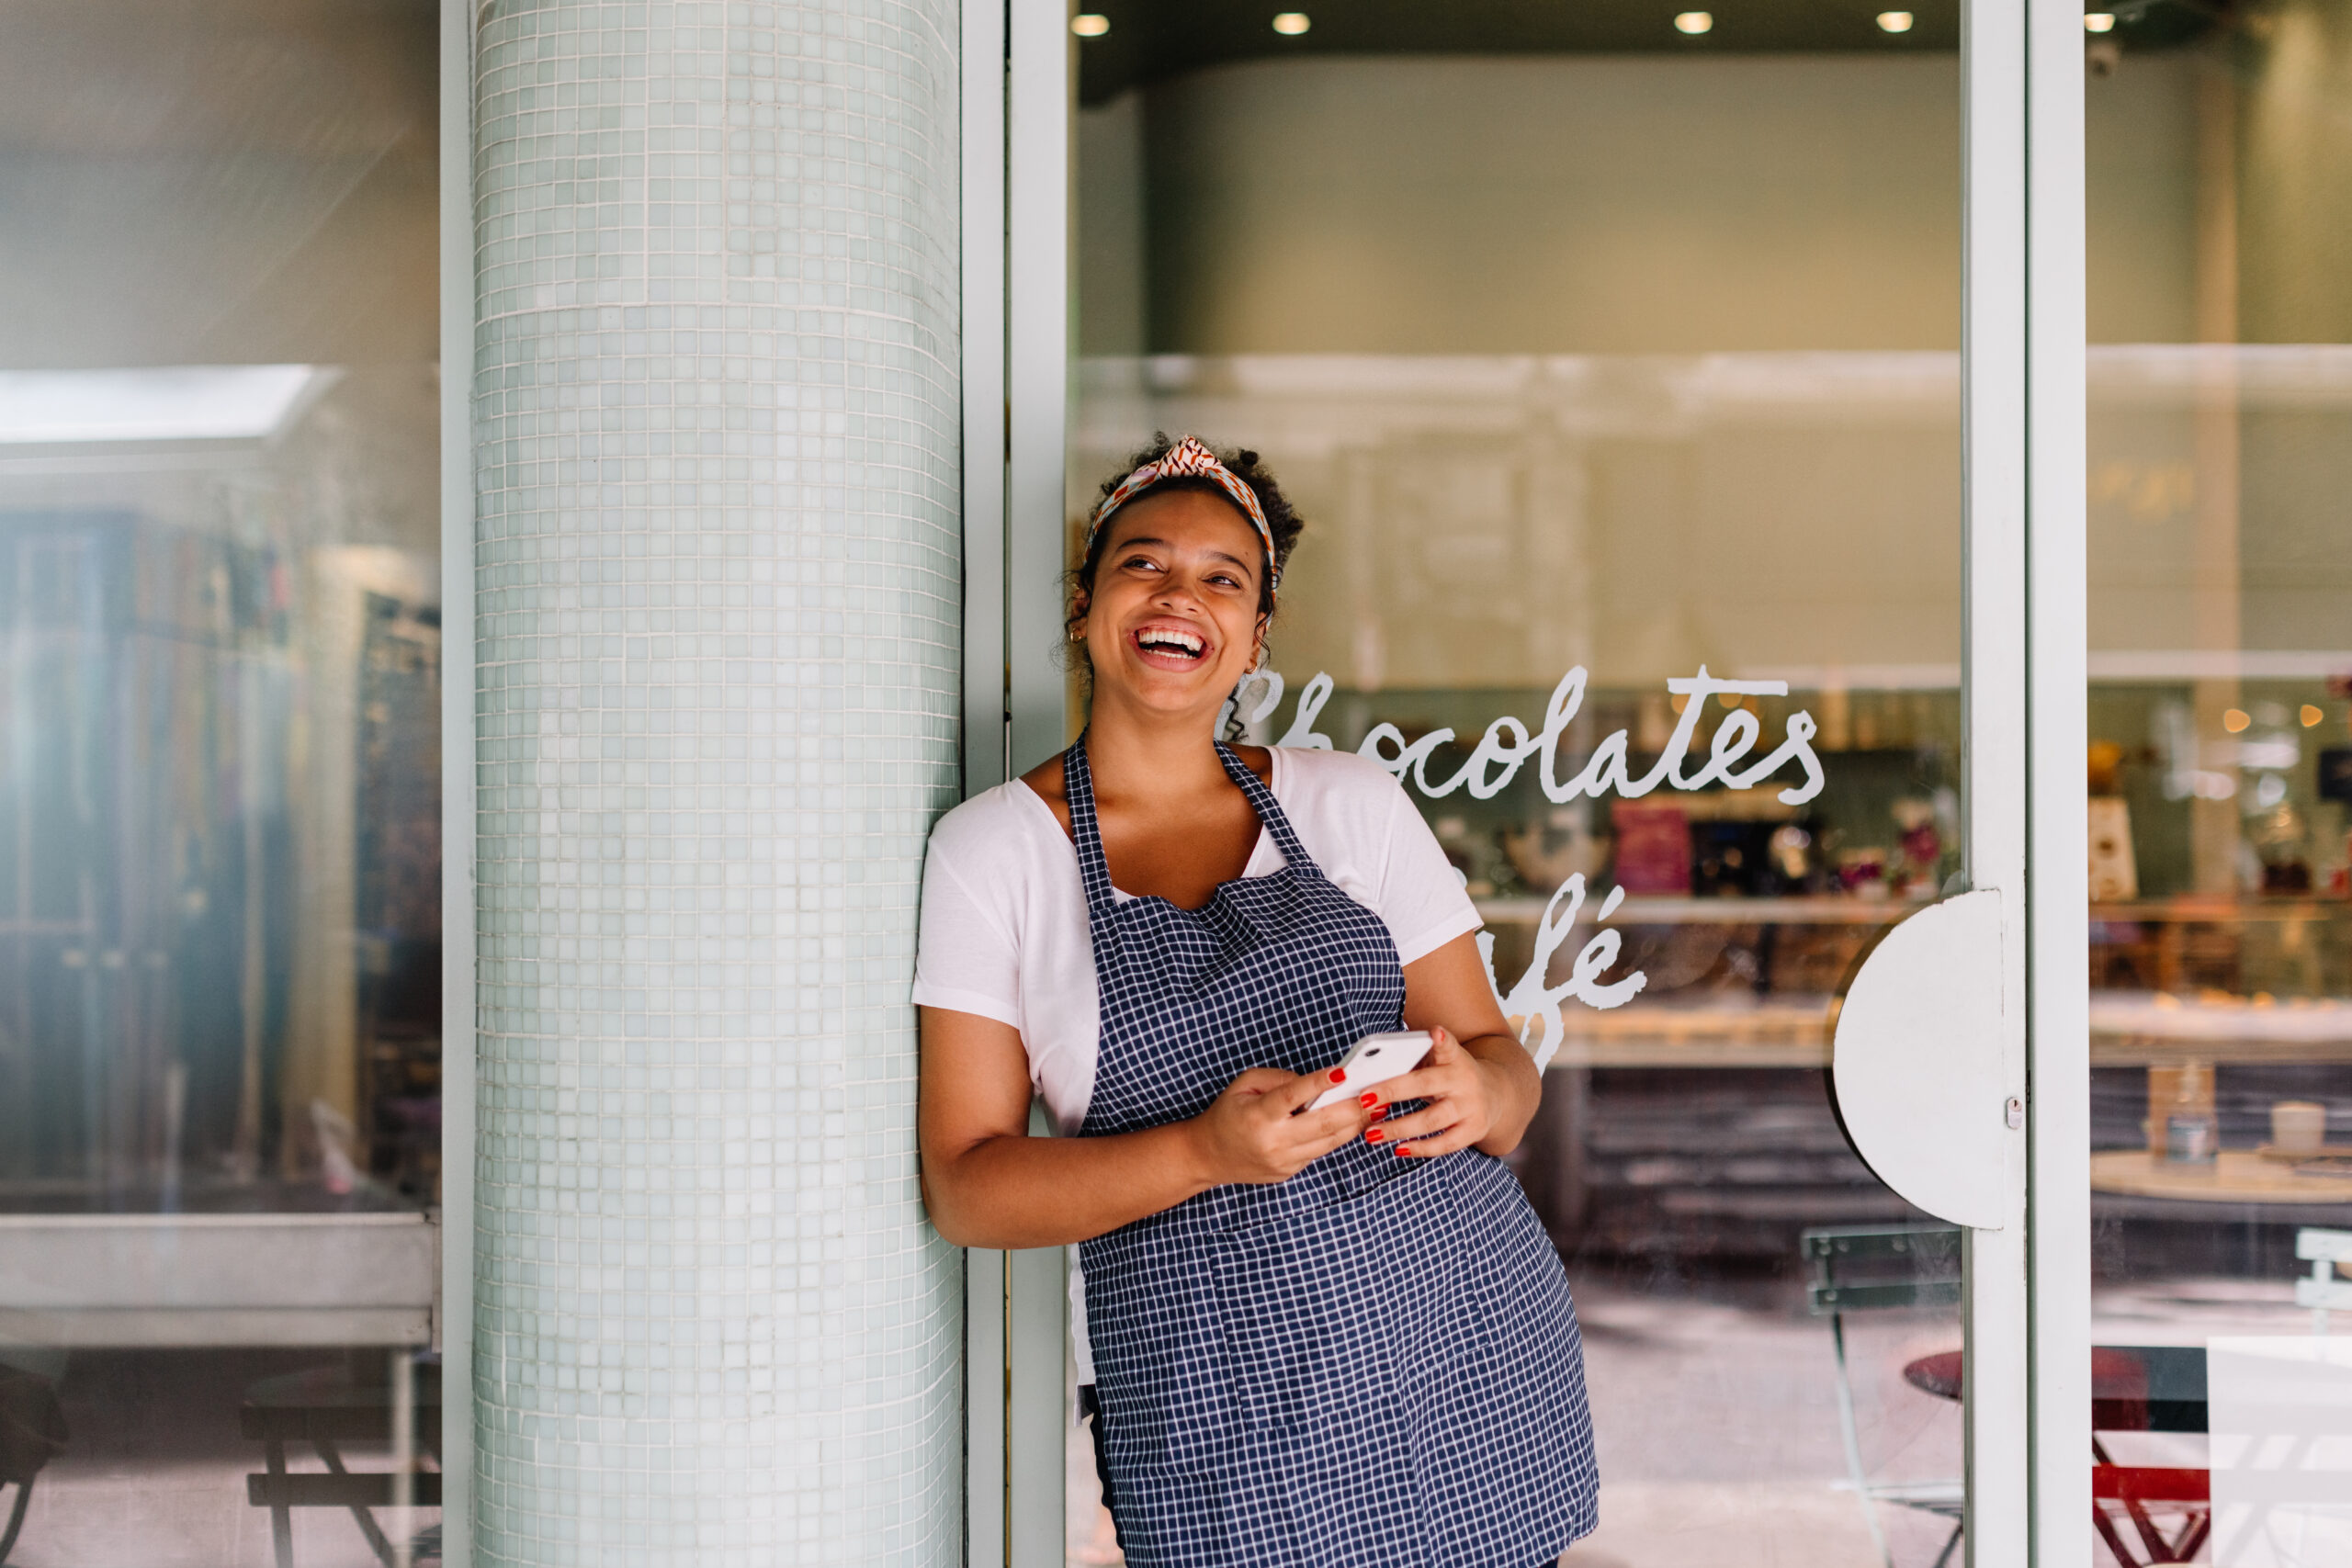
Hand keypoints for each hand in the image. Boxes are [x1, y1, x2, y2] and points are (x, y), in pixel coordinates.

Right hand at [1185, 1066, 1371, 1185]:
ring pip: (1329, 1141)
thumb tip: (1317, 1082)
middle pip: (1322, 1124)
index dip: (1318, 1083)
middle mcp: (1273, 1141)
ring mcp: (1284, 1161)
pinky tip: (1355, 1122)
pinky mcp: (1290, 1172)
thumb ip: (1280, 1080)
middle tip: (1377, 1092)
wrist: (1208, 1156)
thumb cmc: (1228, 1114)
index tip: (1343, 1072)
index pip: (1292, 1096)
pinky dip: (1339, 1135)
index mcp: (1258, 1115)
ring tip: (1378, 1106)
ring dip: (1356, 1123)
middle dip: (1354, 1107)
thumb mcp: (1244, 1085)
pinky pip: (1320, 1151)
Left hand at [1358, 1027, 1503, 1158]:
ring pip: (1432, 1119)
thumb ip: (1415, 1058)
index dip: (1442, 1040)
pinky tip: (1398, 1148)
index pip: (1448, 1046)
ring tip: (1372, 1133)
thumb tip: (1371, 1066)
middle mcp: (1464, 1081)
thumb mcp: (1441, 1060)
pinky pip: (1444, 1144)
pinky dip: (1420, 1148)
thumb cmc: (1451, 1076)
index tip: (1435, 1033)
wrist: (1495, 1095)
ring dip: (1399, 1127)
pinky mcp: (1473, 1131)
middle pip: (1426, 1084)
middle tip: (1364, 1098)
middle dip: (1393, 1091)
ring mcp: (1471, 1108)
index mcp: (1454, 1058)